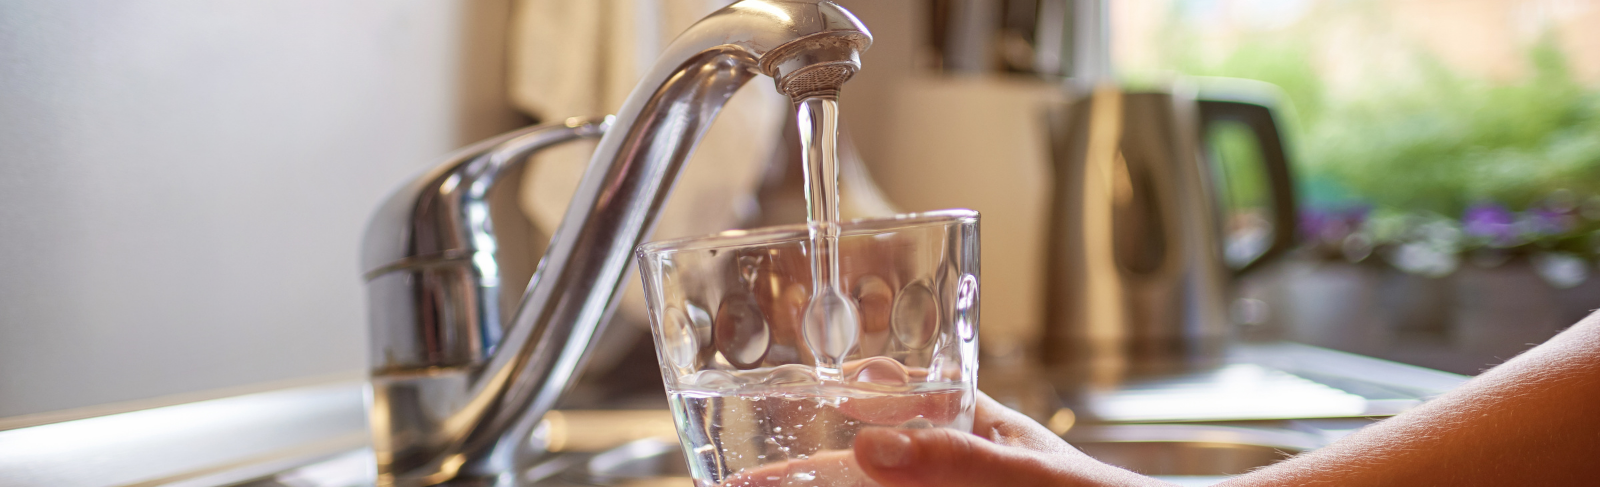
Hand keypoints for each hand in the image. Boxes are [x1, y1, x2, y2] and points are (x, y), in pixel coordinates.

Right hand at [717, 391, 1169, 486]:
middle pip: (861, 461)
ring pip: (873, 486)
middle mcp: (950, 464)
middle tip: (740, 480)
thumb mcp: (1027, 474)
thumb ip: (956, 458)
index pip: (887, 394)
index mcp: (969, 424)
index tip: (772, 411)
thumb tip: (868, 444)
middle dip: (801, 469)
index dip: (828, 400)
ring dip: (823, 485)